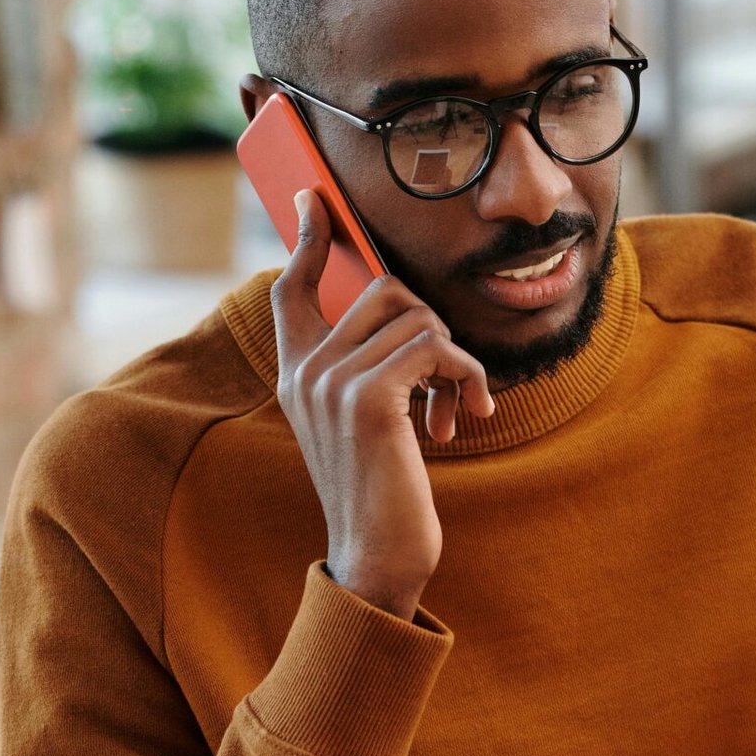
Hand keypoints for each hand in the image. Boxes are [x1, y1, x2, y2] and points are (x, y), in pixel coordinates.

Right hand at [272, 192, 493, 619]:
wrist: (378, 557)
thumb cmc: (383, 491)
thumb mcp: (366, 423)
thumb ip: (368, 369)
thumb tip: (404, 314)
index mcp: (298, 374)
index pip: (291, 286)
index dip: (307, 239)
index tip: (315, 198)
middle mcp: (306, 372)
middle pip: (384, 290)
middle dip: (432, 327)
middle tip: (449, 383)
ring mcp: (332, 382)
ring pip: (417, 317)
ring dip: (456, 361)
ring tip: (459, 408)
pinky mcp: (369, 398)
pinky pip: (434, 348)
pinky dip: (464, 379)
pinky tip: (464, 419)